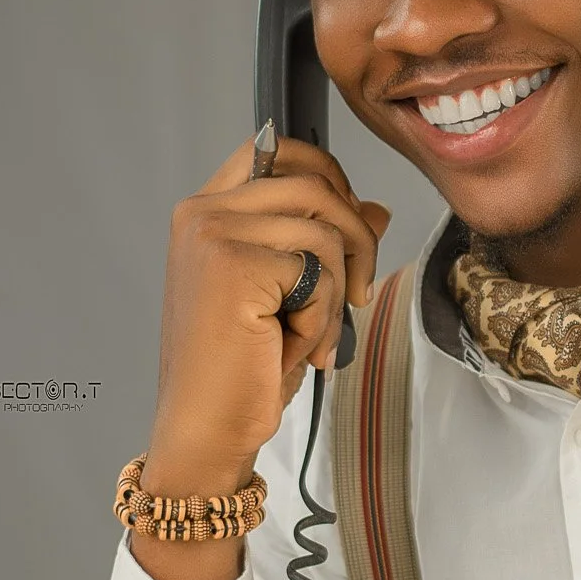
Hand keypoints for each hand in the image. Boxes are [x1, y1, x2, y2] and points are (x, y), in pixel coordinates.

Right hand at [145, 131, 390, 492]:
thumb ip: (326, 244)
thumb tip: (378, 209)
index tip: (350, 229)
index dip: (330, 179)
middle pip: (314, 182)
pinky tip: (296, 351)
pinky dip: (321, 320)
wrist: (206, 428)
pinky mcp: (232, 265)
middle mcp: (202, 212)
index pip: (279, 150)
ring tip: (312, 338)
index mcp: (206, 210)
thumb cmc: (241, 369)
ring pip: (323, 231)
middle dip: (355, 238)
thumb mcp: (293, 295)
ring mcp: (213, 235)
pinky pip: (317, 274)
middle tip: (358, 292)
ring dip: (335, 293)